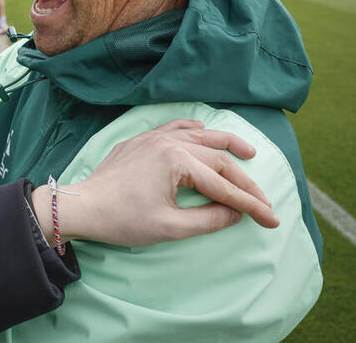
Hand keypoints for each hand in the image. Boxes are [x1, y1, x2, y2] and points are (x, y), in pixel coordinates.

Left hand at [31, 119, 278, 247]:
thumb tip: (236, 213)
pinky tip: (202, 130)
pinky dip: (192, 129)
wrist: (83, 207)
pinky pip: (173, 128)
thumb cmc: (123, 220)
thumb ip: (209, 220)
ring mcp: (153, 138)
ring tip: (248, 153)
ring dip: (225, 144)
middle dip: (243, 180)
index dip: (250, 204)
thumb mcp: (170, 227)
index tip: (272, 220)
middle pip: (217, 159)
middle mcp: (168, 143)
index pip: (223, 185)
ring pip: (199, 137)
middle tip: (264, 198)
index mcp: (177, 162)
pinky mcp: (141, 141)